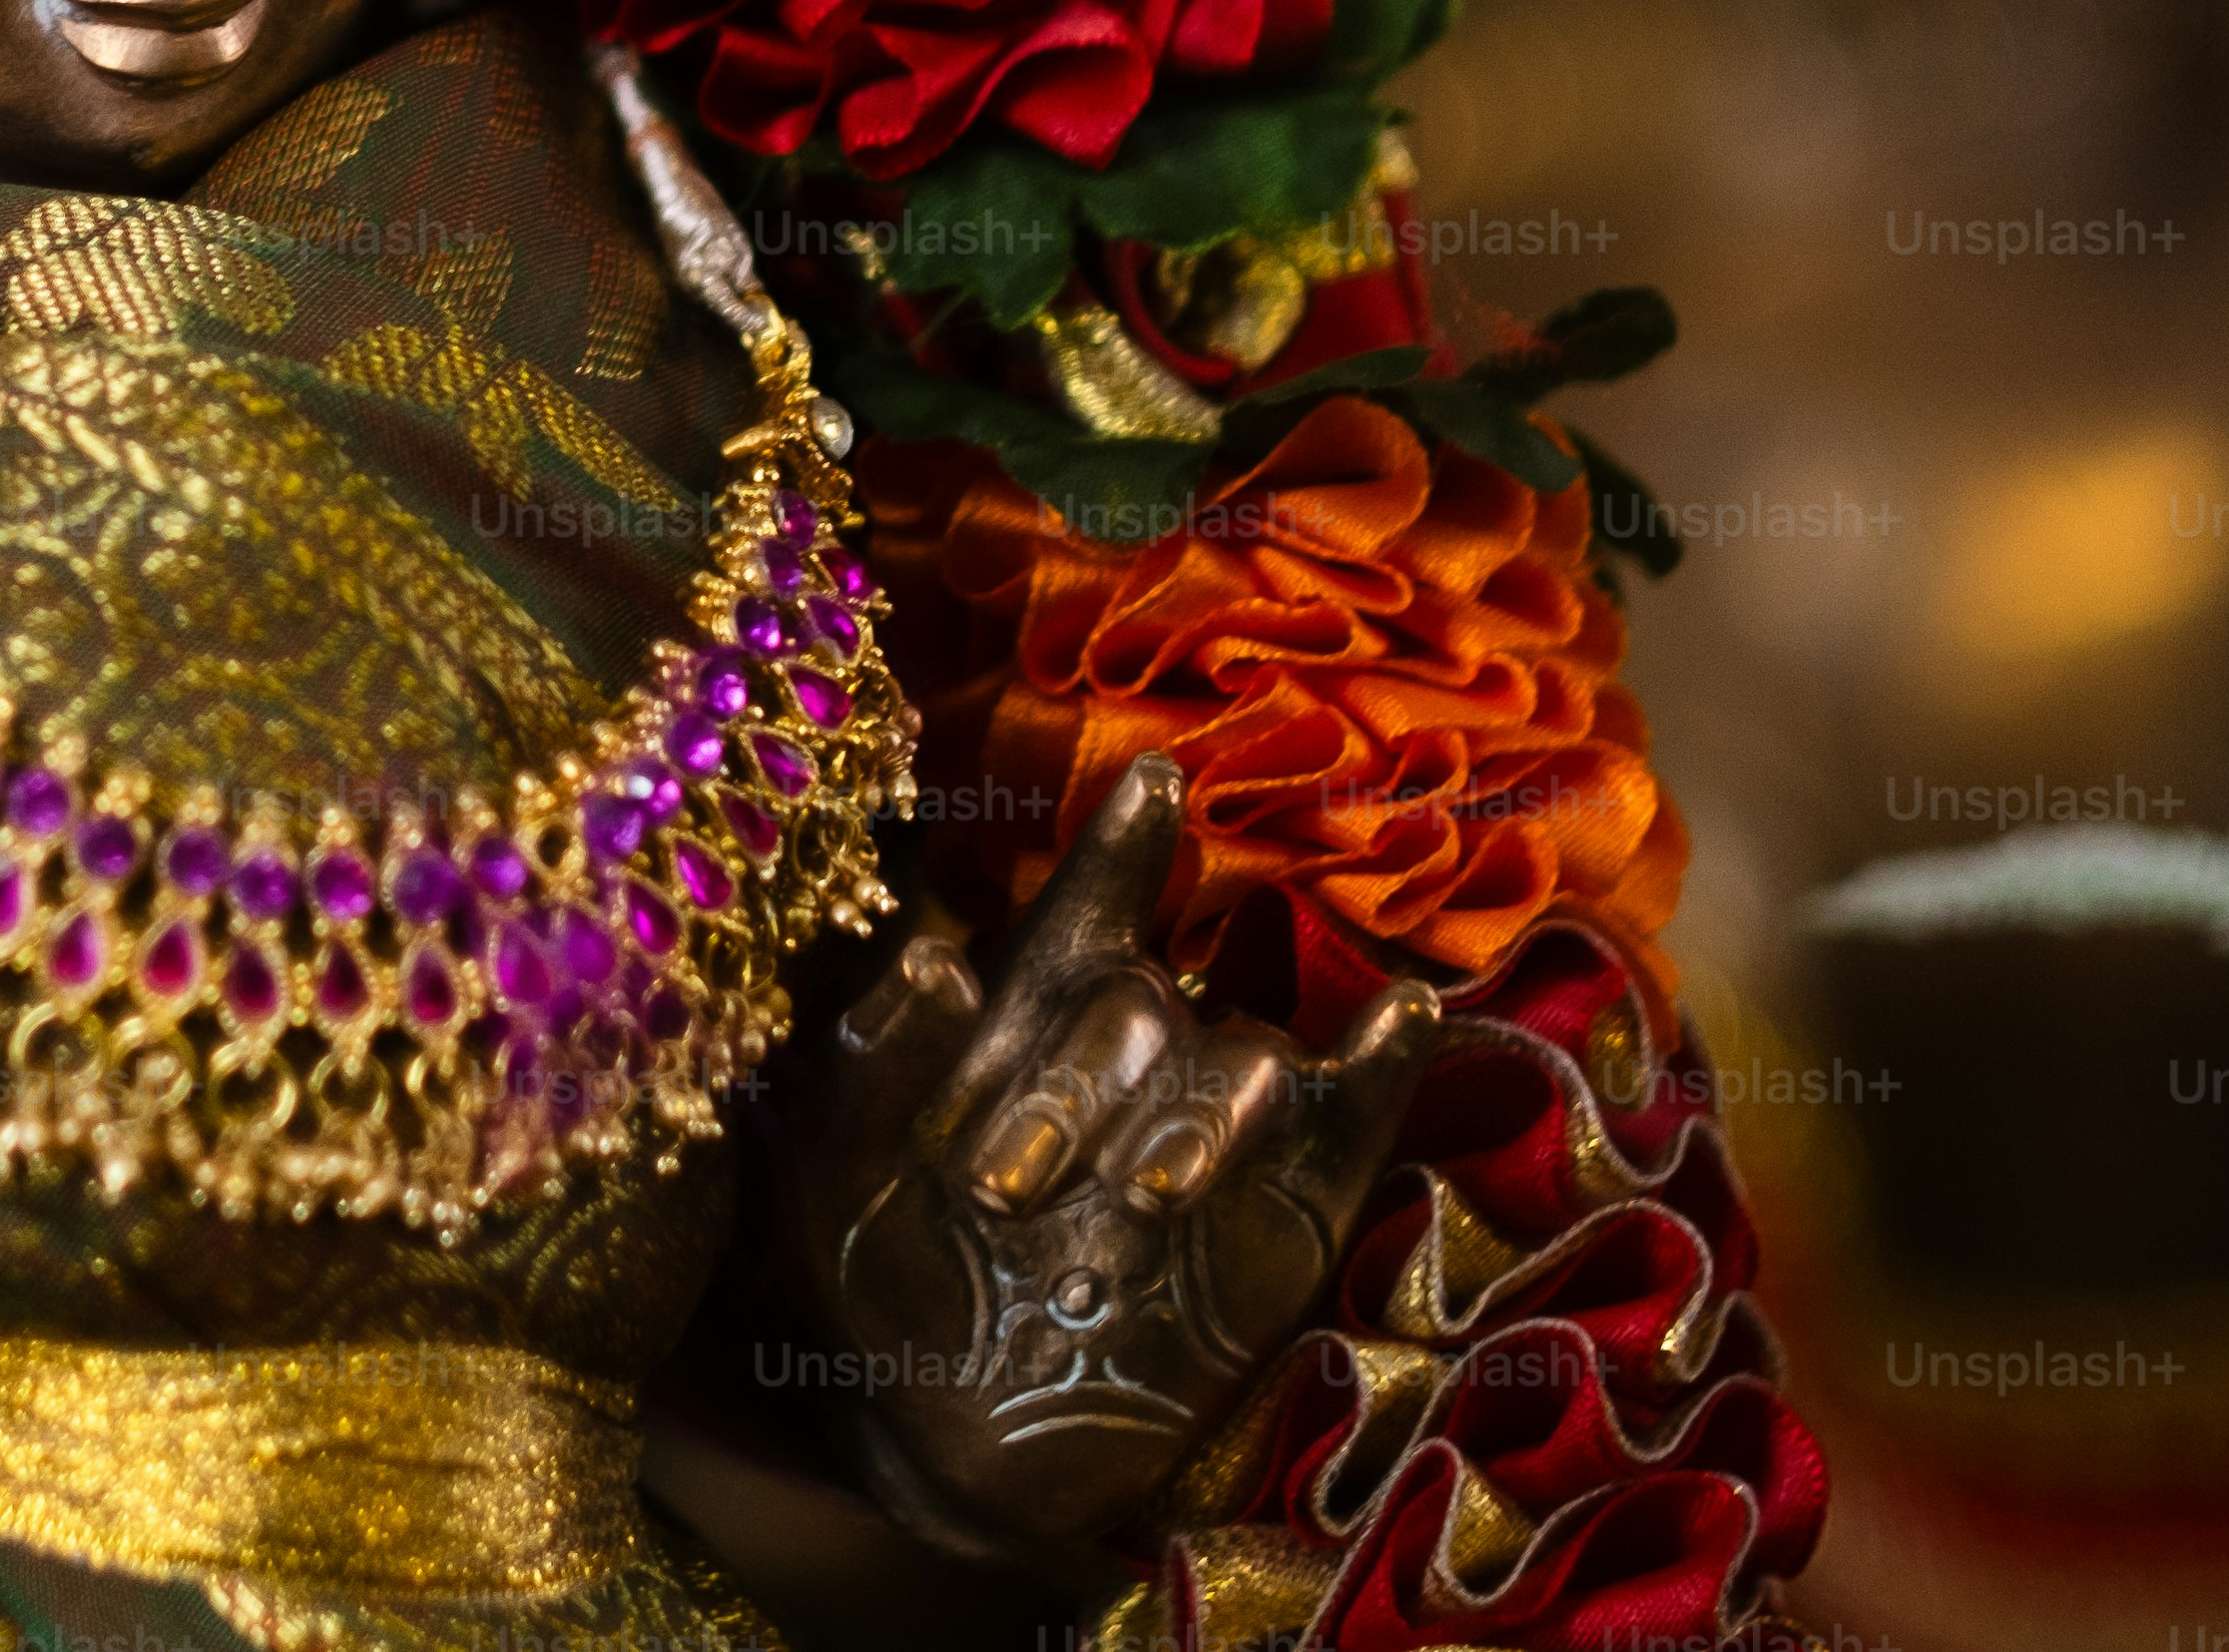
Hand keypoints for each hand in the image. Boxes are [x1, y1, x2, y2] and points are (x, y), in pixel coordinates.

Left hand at [769, 757, 1443, 1557]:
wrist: (943, 1443)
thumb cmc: (879, 1281)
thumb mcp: (835, 1176)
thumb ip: (879, 1069)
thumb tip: (940, 960)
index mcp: (1026, 1014)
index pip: (1086, 905)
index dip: (1122, 848)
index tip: (1154, 784)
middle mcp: (1134, 1052)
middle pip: (1136, 1005)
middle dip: (1066, 1091)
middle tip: (994, 1190)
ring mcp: (1220, 1131)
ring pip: (1245, 1061)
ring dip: (1195, 1119)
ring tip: (1144, 1199)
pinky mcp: (1294, 1214)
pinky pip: (1356, 1115)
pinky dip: (1382, 1060)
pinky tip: (1393, 1016)